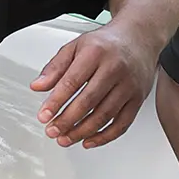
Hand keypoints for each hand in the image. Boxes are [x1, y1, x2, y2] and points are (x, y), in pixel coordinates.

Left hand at [31, 22, 158, 148]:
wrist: (139, 37)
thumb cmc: (106, 43)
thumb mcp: (76, 46)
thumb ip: (55, 67)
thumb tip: (38, 86)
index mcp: (95, 53)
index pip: (72, 82)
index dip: (56, 102)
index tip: (44, 116)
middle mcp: (115, 68)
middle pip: (88, 101)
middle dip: (67, 120)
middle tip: (53, 131)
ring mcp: (129, 85)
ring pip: (105, 115)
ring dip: (82, 131)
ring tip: (66, 138)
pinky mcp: (138, 98)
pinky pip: (122, 123)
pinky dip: (105, 136)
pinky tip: (89, 141)